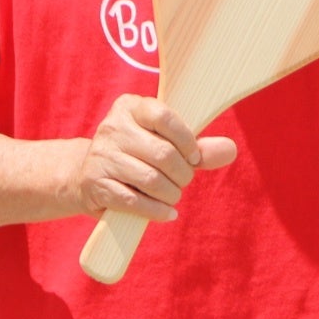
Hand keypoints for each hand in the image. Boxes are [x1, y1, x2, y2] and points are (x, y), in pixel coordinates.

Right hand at [66, 94, 237, 221]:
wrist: (88, 175)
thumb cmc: (138, 156)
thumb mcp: (166, 144)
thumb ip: (199, 148)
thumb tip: (230, 149)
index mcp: (130, 107)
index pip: (165, 118)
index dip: (187, 141)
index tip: (193, 156)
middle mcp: (112, 126)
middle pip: (163, 154)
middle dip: (182, 174)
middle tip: (182, 181)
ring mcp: (101, 155)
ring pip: (151, 180)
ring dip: (171, 194)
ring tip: (172, 195)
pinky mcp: (94, 184)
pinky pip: (134, 201)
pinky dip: (157, 211)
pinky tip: (165, 212)